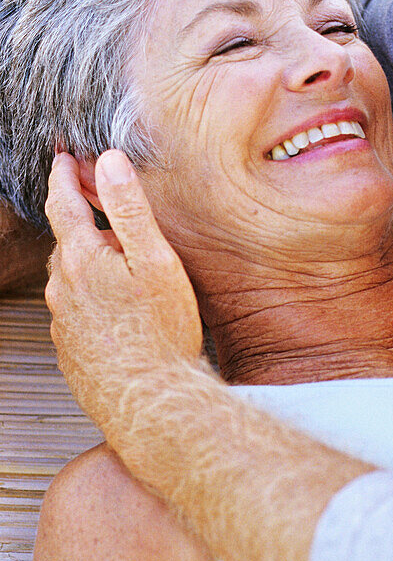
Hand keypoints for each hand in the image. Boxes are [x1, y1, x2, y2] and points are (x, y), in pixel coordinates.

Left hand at [45, 151, 202, 429]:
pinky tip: (117, 311)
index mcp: (81, 260)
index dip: (64, 176)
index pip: (63, 203)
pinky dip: (89, 301)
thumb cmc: (162, 334)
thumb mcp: (155, 261)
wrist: (150, 402)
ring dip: (86, 264)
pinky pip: (75, 313)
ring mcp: (63, 322)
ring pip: (69, 280)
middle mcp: (62, 289)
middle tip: (99, 208)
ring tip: (116, 263)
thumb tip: (109, 161)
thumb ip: (130, 208)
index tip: (64, 158)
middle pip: (66, 242)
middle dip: (80, 222)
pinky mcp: (70, 350)